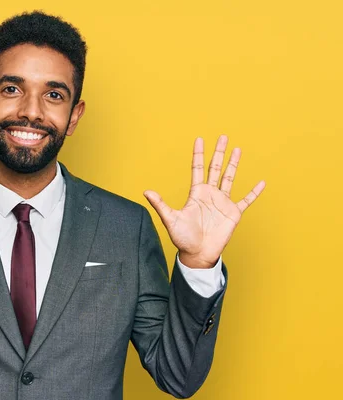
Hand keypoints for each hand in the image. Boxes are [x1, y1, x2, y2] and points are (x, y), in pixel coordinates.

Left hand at [143, 136, 264, 268]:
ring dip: (234, 164)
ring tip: (238, 149)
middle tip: (222, 136)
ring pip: (230, 178)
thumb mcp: (171, 219)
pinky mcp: (233, 213)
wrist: (197, 254)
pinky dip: (254, 192)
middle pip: (215, 168)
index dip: (198, 154)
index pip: (197, 169)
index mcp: (196, 193)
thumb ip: (161, 205)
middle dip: (218, 152)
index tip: (199, 139)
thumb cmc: (183, 238)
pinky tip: (262, 182)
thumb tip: (146, 192)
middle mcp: (210, 194)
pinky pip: (246, 200)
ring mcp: (222, 202)